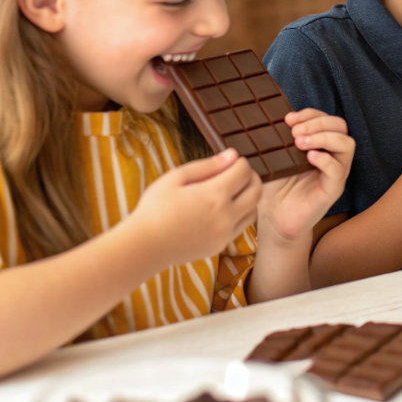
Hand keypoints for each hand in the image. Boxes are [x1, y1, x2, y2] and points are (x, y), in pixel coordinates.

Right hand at [127, 148, 260, 267]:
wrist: (144, 246)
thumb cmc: (154, 208)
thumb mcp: (175, 178)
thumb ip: (207, 166)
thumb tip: (232, 155)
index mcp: (214, 195)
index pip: (244, 172)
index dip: (240, 162)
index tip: (231, 161)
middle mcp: (225, 215)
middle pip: (256, 191)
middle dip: (251, 177)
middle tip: (237, 173)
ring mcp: (225, 233)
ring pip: (253, 210)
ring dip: (249, 197)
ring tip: (233, 190)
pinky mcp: (220, 246)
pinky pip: (241, 226)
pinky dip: (241, 214)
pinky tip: (224, 208)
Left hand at [259, 109, 353, 243]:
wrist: (274, 218)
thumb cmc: (275, 186)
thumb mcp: (277, 155)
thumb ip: (280, 137)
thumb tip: (271, 117)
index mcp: (321, 144)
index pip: (327, 119)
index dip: (310, 114)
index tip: (288, 119)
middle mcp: (333, 156)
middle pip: (341, 126)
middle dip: (318, 122)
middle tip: (295, 132)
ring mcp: (336, 173)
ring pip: (347, 144)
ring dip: (324, 137)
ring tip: (300, 143)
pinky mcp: (333, 190)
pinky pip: (338, 170)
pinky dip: (325, 159)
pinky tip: (308, 157)